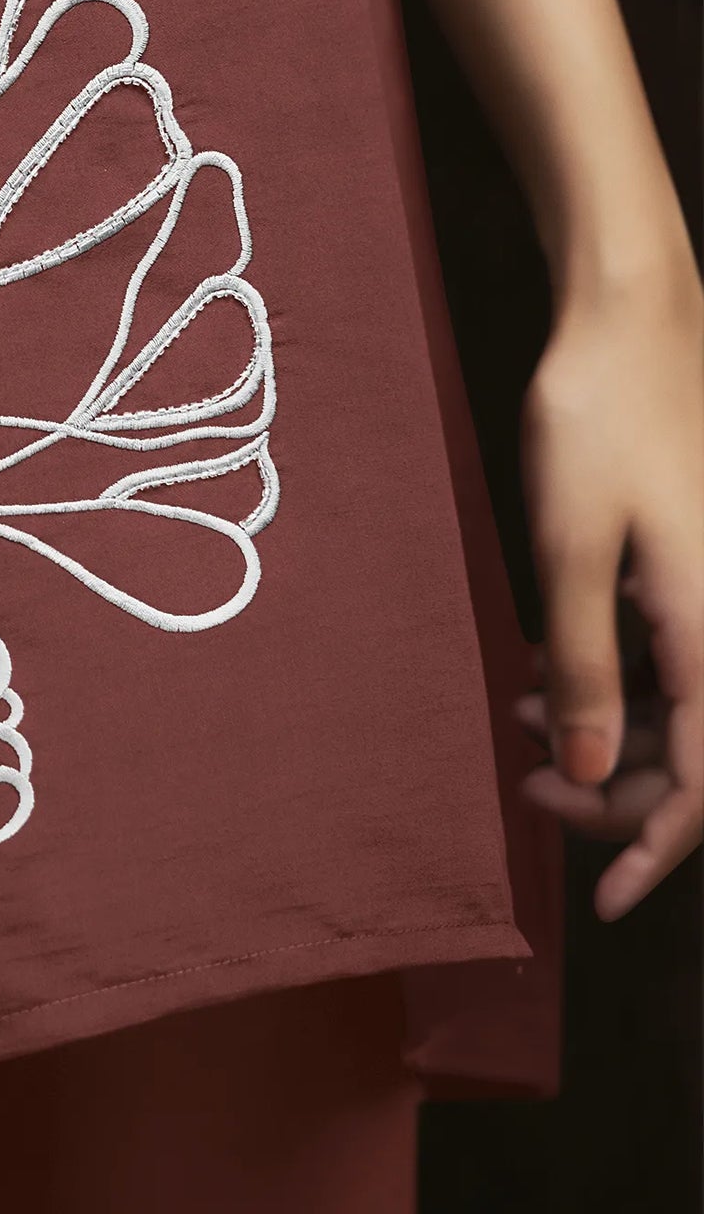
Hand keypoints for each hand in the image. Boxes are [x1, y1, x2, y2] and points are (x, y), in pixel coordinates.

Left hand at [517, 260, 703, 919]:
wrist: (632, 314)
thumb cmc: (600, 414)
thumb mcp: (573, 545)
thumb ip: (589, 663)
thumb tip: (598, 772)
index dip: (657, 849)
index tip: (606, 900)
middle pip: (695, 753)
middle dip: (617, 789)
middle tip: (528, 782)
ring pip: (682, 705)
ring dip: (611, 730)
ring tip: (526, 720)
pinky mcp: (696, 562)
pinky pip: (673, 653)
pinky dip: (617, 676)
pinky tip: (551, 668)